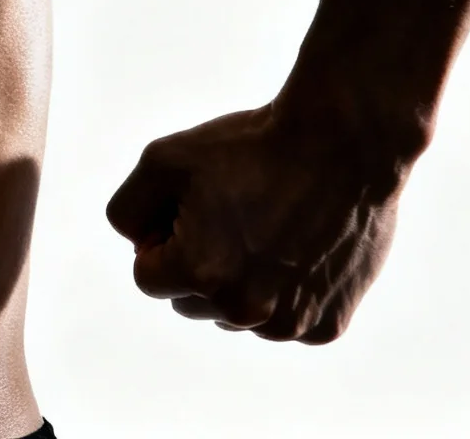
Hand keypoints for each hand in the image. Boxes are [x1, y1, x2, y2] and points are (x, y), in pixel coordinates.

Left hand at [105, 103, 400, 343]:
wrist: (343, 143)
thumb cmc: (251, 147)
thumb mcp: (161, 160)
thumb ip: (126, 210)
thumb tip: (137, 244)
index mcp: (199, 274)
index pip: (148, 277)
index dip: (162, 238)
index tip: (193, 209)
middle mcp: (245, 310)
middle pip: (190, 301)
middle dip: (198, 264)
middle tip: (234, 217)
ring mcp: (290, 324)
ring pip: (236, 314)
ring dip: (240, 283)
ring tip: (269, 231)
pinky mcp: (327, 326)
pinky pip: (283, 319)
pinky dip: (284, 293)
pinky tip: (299, 250)